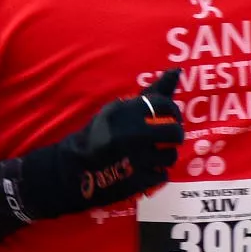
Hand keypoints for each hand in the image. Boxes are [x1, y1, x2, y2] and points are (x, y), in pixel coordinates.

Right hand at [15, 68, 182, 219]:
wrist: (73, 168)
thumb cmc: (97, 135)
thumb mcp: (116, 110)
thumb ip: (149, 95)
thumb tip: (177, 71)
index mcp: (125, 111)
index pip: (164, 105)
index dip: (171, 112)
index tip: (166, 117)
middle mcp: (132, 133)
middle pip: (175, 132)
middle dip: (172, 136)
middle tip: (162, 139)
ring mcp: (136, 158)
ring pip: (170, 156)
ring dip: (162, 157)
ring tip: (148, 156)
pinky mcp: (138, 180)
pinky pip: (162, 175)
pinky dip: (154, 174)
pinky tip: (141, 170)